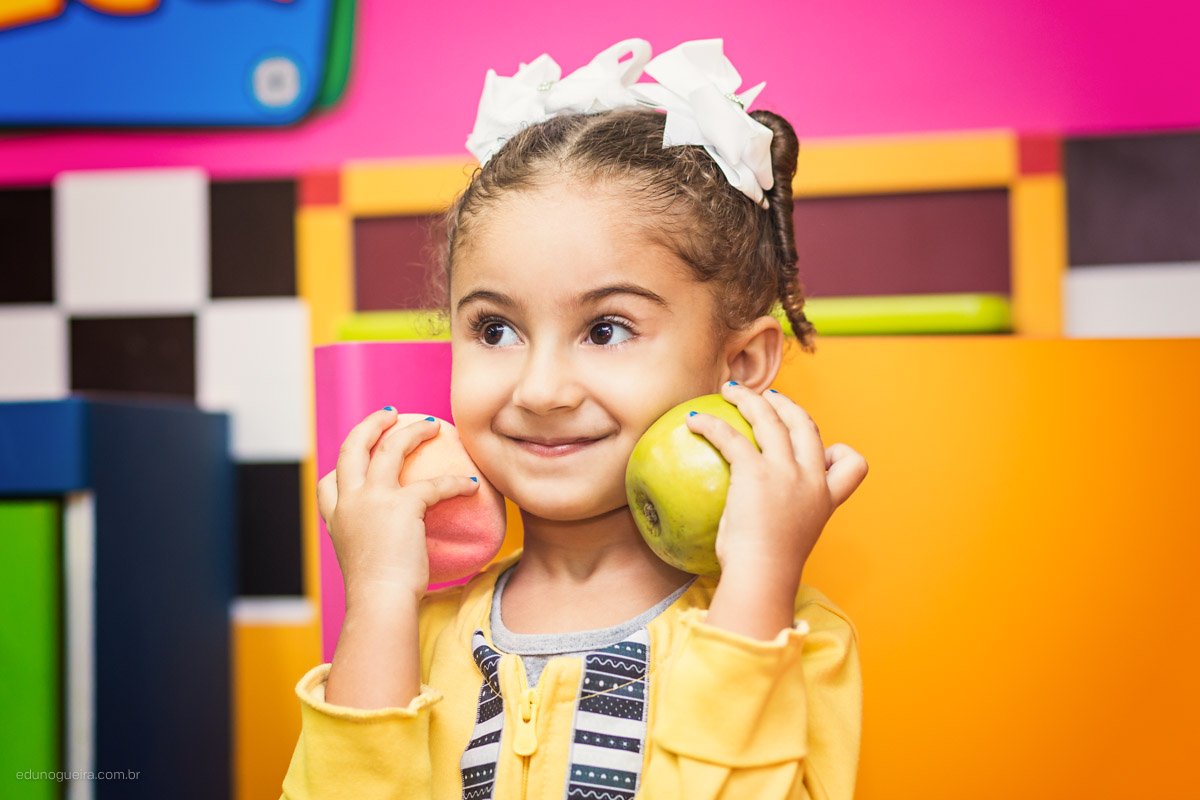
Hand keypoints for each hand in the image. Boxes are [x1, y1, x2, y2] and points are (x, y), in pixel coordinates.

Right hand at [316, 408, 479, 603]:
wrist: (380, 602)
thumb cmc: (378, 595)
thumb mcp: (364, 563)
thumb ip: (373, 546)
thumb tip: (396, 549)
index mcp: (337, 518)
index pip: (328, 484)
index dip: (342, 467)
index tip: (359, 457)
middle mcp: (348, 502)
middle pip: (352, 448)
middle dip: (370, 425)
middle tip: (390, 414)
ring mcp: (371, 499)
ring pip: (390, 447)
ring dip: (413, 431)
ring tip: (432, 424)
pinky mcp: (401, 505)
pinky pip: (435, 485)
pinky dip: (456, 484)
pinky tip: (471, 485)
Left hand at [685, 382, 867, 585]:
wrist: (763, 577)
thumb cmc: (766, 570)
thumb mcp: (789, 540)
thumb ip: (784, 520)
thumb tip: (755, 518)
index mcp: (825, 498)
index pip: (854, 464)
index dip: (840, 450)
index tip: (823, 448)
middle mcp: (811, 479)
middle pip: (806, 426)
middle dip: (788, 405)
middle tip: (768, 396)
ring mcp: (786, 472)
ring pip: (770, 419)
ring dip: (749, 398)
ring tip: (730, 390)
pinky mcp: (756, 472)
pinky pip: (731, 437)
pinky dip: (710, 423)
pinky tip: (692, 419)